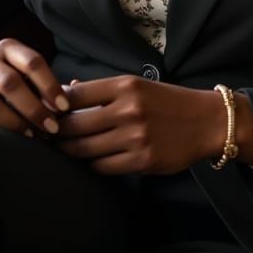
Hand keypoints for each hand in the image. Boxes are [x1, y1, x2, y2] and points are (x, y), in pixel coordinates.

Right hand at [0, 39, 69, 134]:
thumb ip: (45, 84)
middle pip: (11, 83)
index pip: (32, 62)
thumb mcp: (26, 75)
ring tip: (33, 135)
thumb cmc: (11, 84)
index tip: (64, 108)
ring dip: (16, 123)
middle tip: (52, 127)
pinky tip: (12, 140)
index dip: (50, 85)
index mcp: (7, 48)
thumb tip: (73, 94)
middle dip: (35, 108)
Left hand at [54, 76, 222, 174]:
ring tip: (63, 150)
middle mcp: (128, 110)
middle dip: (56, 133)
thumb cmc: (167, 101)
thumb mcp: (137, 85)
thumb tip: (68, 90)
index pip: (75, 96)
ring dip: (70, 151)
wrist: (206, 122)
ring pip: (85, 149)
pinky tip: (91, 160)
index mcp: (125, 86)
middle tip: (46, 137)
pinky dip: (93, 164)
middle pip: (74, 126)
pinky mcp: (142, 161)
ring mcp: (135, 137)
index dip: (56, 106)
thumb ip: (103, 90)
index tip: (48, 112)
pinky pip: (103, 167)